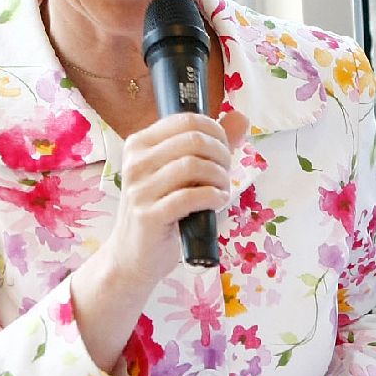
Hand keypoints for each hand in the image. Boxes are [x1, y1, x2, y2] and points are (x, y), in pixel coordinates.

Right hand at [99, 110, 251, 294]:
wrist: (133, 257)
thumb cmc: (163, 210)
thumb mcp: (183, 174)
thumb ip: (212, 145)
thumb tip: (241, 118)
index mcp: (140, 144)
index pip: (187, 120)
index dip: (216, 132)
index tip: (223, 152)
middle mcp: (135, 162)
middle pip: (194, 141)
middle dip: (221, 155)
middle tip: (225, 174)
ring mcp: (139, 189)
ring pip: (194, 166)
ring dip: (219, 178)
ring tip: (221, 190)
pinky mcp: (148, 216)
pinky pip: (190, 197)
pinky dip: (213, 197)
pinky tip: (216, 202)